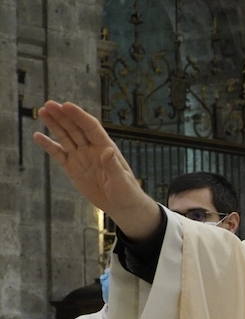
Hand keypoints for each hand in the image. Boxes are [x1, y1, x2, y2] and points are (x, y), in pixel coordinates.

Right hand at [33, 102, 161, 240]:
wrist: (122, 207)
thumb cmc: (127, 193)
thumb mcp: (122, 181)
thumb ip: (113, 166)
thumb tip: (107, 151)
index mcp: (106, 148)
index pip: (91, 127)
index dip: (79, 116)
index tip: (66, 105)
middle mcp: (92, 149)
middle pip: (75, 128)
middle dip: (63, 116)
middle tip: (48, 104)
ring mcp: (81, 157)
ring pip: (65, 137)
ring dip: (54, 125)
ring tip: (42, 112)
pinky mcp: (72, 168)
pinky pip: (58, 154)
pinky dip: (48, 145)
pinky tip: (37, 136)